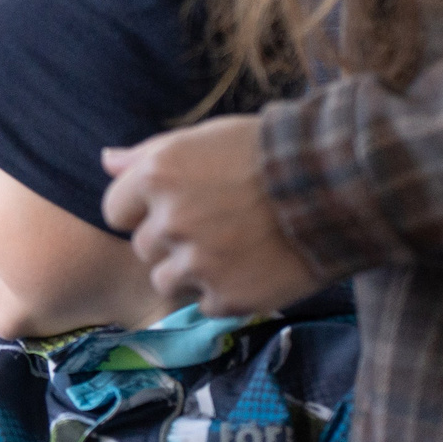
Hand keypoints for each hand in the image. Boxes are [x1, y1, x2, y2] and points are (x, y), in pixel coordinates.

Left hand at [102, 115, 324, 316]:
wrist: (336, 186)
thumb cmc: (267, 153)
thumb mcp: (206, 137)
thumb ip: (149, 155)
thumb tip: (106, 162)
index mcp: (158, 175)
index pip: (115, 212)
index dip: (143, 211)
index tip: (176, 207)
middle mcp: (170, 221)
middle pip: (145, 248)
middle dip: (171, 240)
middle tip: (216, 225)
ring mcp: (197, 263)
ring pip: (167, 281)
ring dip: (192, 271)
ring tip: (234, 248)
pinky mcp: (226, 297)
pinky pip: (205, 304)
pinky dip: (225, 292)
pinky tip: (252, 267)